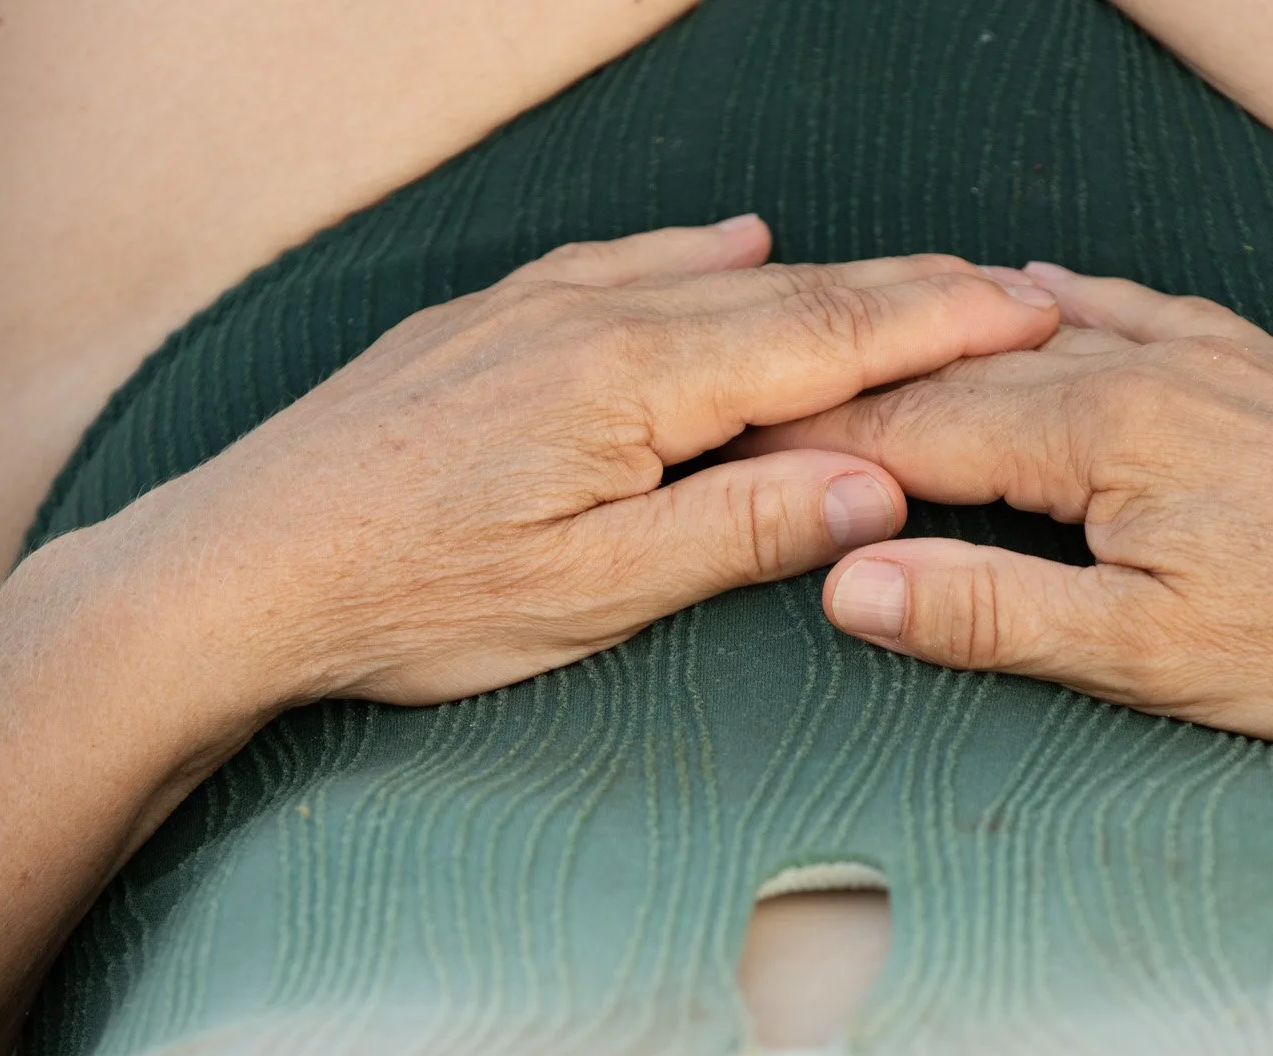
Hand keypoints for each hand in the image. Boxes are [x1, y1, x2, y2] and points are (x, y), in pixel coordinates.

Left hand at [101, 219, 1061, 707]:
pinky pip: (627, 261)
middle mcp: (595, 318)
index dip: (943, 325)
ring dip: (824, 273)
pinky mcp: (492, 321)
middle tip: (1009, 286)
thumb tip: (874, 485)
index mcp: (639, 383)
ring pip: (713, 272)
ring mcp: (537, 307)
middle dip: (912, 288)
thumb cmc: (412, 597)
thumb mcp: (593, 594)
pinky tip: (730, 241)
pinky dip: (701, 253)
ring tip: (908, 274)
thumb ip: (739, 530)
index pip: (829, 341)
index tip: (1031, 311)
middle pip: (790, 291)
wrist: (242, 567)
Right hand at [748, 262, 1272, 755]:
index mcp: (1104, 431)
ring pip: (1058, 323)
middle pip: (976, 367)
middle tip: (787, 401)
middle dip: (875, 388)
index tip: (745, 448)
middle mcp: (1156, 366)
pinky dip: (1078, 302)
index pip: (920, 428)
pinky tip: (1058, 293)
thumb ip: (988, 611)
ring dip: (961, 336)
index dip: (824, 442)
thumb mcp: (1142, 654)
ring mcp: (1224, 357)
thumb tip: (847, 581)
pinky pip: (1149, 308)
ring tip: (883, 341)